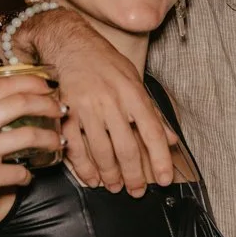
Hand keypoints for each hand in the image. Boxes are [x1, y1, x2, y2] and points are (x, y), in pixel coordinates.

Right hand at [0, 76, 62, 227]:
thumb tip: (16, 100)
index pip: (2, 86)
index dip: (31, 82)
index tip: (49, 86)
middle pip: (19, 104)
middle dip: (47, 105)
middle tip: (61, 111)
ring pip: (28, 136)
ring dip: (50, 139)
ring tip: (59, 142)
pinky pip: (21, 171)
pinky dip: (28, 175)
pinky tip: (27, 176)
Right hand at [25, 10, 174, 193]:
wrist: (71, 44)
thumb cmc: (106, 64)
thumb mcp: (135, 82)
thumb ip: (152, 113)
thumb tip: (170, 140)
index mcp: (134, 94)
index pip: (153, 132)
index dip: (160, 160)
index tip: (164, 180)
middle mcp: (112, 101)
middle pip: (126, 147)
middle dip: (133, 175)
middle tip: (137, 191)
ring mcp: (87, 107)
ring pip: (101, 151)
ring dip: (110, 174)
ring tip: (115, 187)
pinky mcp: (65, 112)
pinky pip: (74, 146)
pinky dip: (83, 167)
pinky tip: (91, 178)